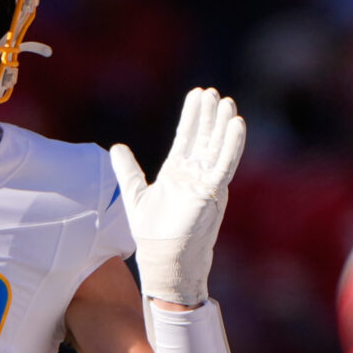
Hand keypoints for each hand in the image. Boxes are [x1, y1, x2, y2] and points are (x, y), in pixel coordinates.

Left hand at [111, 88, 244, 307]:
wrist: (164, 259)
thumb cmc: (153, 233)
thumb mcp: (135, 196)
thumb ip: (128, 171)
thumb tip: (116, 147)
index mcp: (178, 172)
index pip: (187, 137)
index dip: (192, 116)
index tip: (197, 95)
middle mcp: (195, 174)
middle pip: (204, 138)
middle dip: (209, 116)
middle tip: (214, 93)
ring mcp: (206, 182)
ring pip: (218, 147)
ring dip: (223, 125)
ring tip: (227, 103)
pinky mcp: (214, 192)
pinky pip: (225, 165)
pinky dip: (232, 145)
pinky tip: (236, 125)